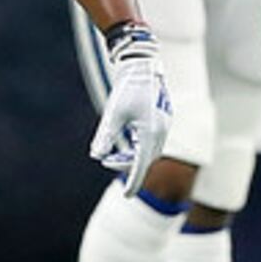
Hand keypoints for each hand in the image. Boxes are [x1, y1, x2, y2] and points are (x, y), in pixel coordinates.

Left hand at [91, 23, 172, 192]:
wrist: (143, 65)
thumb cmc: (127, 88)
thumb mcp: (112, 113)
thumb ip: (105, 136)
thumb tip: (96, 156)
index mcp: (150, 132)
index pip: (141, 165)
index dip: (134, 182)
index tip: (128, 196)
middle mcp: (161, 131)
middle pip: (146, 159)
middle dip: (128, 166)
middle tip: (107, 162)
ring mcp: (163, 125)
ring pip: (150, 150)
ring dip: (133, 156)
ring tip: (114, 153)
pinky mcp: (162, 119)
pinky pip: (151, 140)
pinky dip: (139, 146)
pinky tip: (127, 140)